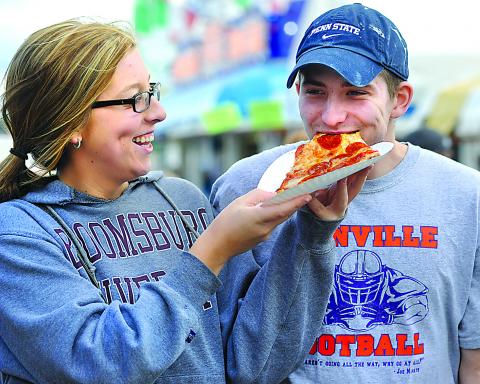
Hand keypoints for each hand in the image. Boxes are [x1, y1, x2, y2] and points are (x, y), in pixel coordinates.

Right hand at [190, 189, 311, 274]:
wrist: (218, 246)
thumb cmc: (225, 222)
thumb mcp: (239, 203)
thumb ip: (257, 196)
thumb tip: (272, 194)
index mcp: (258, 218)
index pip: (282, 210)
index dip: (296, 202)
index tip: (307, 195)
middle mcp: (265, 228)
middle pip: (285, 214)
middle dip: (295, 203)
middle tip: (305, 191)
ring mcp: (265, 235)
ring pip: (279, 219)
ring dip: (286, 209)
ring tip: (290, 196)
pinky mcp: (262, 238)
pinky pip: (272, 224)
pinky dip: (276, 215)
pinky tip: (273, 208)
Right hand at [307, 166, 370, 220]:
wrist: (330, 216)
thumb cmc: (324, 214)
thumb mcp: (318, 212)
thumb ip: (314, 203)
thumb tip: (308, 192)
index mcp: (340, 207)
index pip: (342, 197)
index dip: (342, 188)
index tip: (342, 179)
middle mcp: (347, 199)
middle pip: (356, 188)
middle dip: (361, 177)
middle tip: (368, 166)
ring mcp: (347, 192)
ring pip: (355, 181)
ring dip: (361, 170)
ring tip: (368, 159)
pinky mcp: (344, 186)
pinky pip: (351, 176)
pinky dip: (355, 169)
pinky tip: (358, 160)